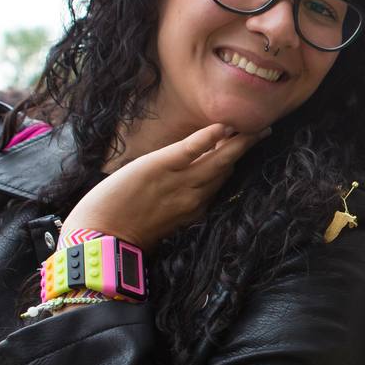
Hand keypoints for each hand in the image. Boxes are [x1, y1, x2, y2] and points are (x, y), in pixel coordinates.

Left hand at [62, 123, 265, 251]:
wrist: (100, 240)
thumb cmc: (122, 232)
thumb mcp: (160, 220)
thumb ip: (176, 203)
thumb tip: (184, 186)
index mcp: (194, 209)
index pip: (221, 180)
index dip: (234, 161)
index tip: (245, 146)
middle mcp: (194, 196)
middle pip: (227, 167)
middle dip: (246, 148)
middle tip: (264, 130)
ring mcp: (179, 181)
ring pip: (218, 158)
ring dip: (238, 140)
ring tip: (253, 125)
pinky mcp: (160, 166)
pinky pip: (191, 149)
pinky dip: (209, 138)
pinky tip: (224, 127)